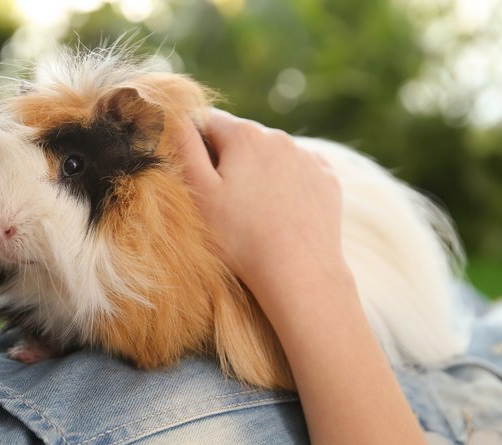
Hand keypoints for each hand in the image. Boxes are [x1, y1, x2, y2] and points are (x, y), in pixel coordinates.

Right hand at [178, 109, 347, 296]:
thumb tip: (173, 114)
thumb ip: (184, 148)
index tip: (195, 176)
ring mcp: (308, 158)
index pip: (208, 121)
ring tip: (253, 212)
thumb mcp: (200, 194)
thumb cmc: (240, 238)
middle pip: (242, 137)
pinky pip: (300, 171)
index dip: (195, 144)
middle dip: (229, 159)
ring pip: (272, 154)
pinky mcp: (328, 179)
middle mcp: (279, 137)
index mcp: (245, 135)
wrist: (299, 273)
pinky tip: (280, 211)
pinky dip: (288, 184)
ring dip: (259, 171)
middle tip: (223, 201)